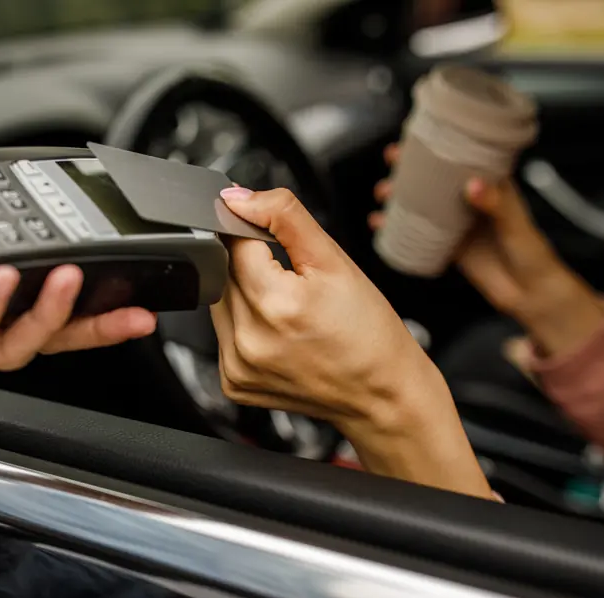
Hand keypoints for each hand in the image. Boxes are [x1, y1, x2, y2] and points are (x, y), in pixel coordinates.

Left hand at [213, 187, 492, 497]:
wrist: (383, 395)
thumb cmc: (369, 335)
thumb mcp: (336, 261)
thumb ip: (284, 217)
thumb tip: (238, 197)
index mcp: (274, 305)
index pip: (234, 242)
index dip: (255, 233)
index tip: (278, 245)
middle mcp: (248, 341)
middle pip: (224, 273)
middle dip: (254, 267)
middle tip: (293, 283)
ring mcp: (237, 367)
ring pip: (220, 303)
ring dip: (246, 295)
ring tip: (288, 310)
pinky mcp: (233, 383)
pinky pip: (224, 336)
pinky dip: (244, 326)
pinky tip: (278, 333)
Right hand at [369, 143, 603, 356]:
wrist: (530, 293)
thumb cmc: (533, 254)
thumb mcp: (515, 224)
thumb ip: (495, 203)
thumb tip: (473, 185)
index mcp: (491, 186)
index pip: (462, 157)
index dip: (439, 144)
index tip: (417, 136)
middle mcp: (471, 201)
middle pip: (435, 178)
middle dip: (410, 168)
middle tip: (392, 162)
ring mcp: (458, 224)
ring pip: (422, 204)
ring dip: (399, 197)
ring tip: (383, 194)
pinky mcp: (449, 246)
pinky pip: (418, 234)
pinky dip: (397, 229)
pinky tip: (381, 226)